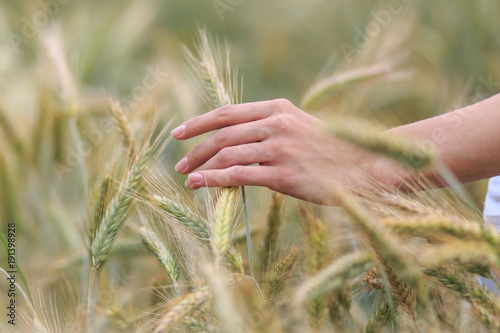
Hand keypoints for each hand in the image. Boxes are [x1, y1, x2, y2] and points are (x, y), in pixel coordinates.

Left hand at [171, 99, 377, 204]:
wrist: (365, 167)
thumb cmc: (330, 149)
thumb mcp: (298, 126)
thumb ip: (267, 129)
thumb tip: (232, 144)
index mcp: (278, 108)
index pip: (227, 112)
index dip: (198, 122)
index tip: (179, 132)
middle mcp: (276, 124)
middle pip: (222, 134)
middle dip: (195, 149)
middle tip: (180, 164)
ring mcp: (280, 148)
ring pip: (227, 154)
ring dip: (201, 166)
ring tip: (188, 178)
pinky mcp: (284, 174)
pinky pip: (239, 176)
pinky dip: (214, 180)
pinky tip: (200, 185)